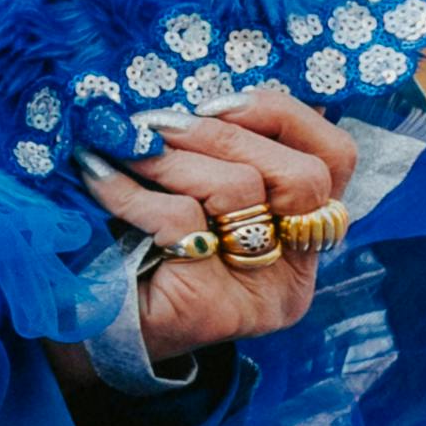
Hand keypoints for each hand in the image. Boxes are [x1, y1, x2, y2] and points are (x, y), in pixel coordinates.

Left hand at [85, 82, 362, 366]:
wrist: (89, 332)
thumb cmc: (140, 251)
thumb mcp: (194, 195)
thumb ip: (220, 155)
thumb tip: (202, 93)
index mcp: (305, 235)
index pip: (335, 160)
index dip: (282, 116)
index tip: (215, 102)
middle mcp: (295, 271)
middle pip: (300, 175)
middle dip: (222, 135)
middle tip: (154, 124)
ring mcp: (258, 295)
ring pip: (240, 190)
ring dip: (172, 158)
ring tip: (123, 147)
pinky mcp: (210, 309)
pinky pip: (181, 221)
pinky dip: (132, 189)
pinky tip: (98, 175)